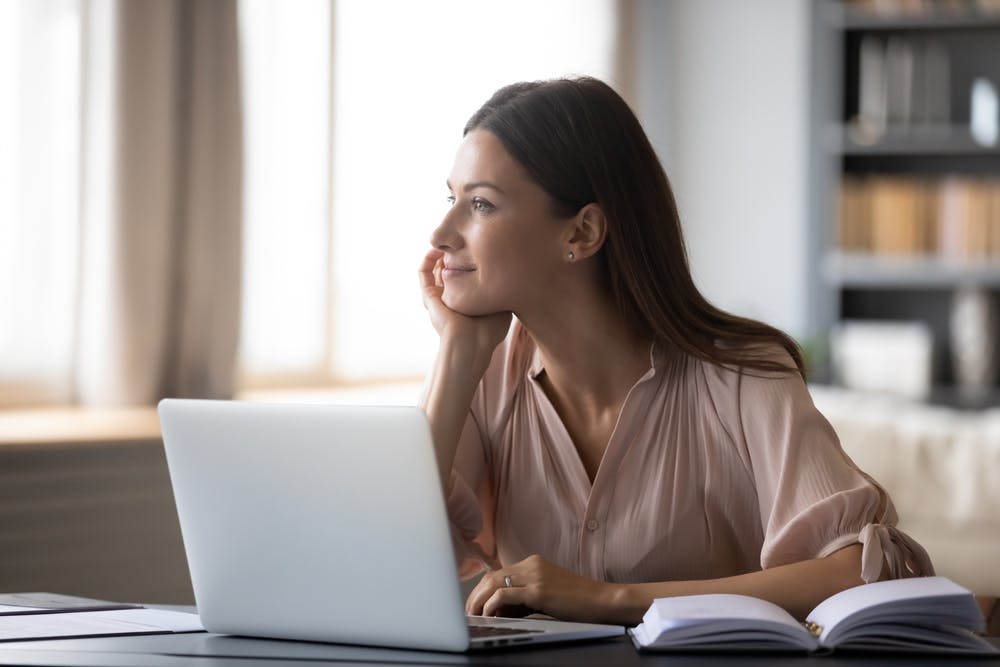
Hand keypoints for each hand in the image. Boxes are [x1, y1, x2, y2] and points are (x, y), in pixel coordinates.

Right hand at [418, 248, 510, 354]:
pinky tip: (437, 248)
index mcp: (467, 301)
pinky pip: (422, 273)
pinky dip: (428, 258)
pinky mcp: (428, 296)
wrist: (470, 343)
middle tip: (465, 240)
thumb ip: (504, 291)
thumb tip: (514, 274)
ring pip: (435, 268)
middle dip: (456, 253)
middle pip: (450, 269)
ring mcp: (439, 296)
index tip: (482, 248)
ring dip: (441, 253)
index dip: (471, 260)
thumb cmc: (489, 330)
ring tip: (450, 240)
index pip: (466, 276)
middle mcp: (452, 298)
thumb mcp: (502, 306)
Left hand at [465, 554, 619, 623]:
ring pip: (494, 583)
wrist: (603, 601)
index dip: (481, 591)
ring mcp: (535, 575)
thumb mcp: (546, 595)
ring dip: (479, 601)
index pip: (497, 574)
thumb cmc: (577, 603)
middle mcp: (531, 565)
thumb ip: (524, 598)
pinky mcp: (539, 590)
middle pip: (491, 576)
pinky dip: (492, 605)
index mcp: (533, 564)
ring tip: (474, 616)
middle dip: (475, 596)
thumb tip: (498, 611)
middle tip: (468, 614)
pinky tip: (490, 615)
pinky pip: (505, 595)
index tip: (473, 607)